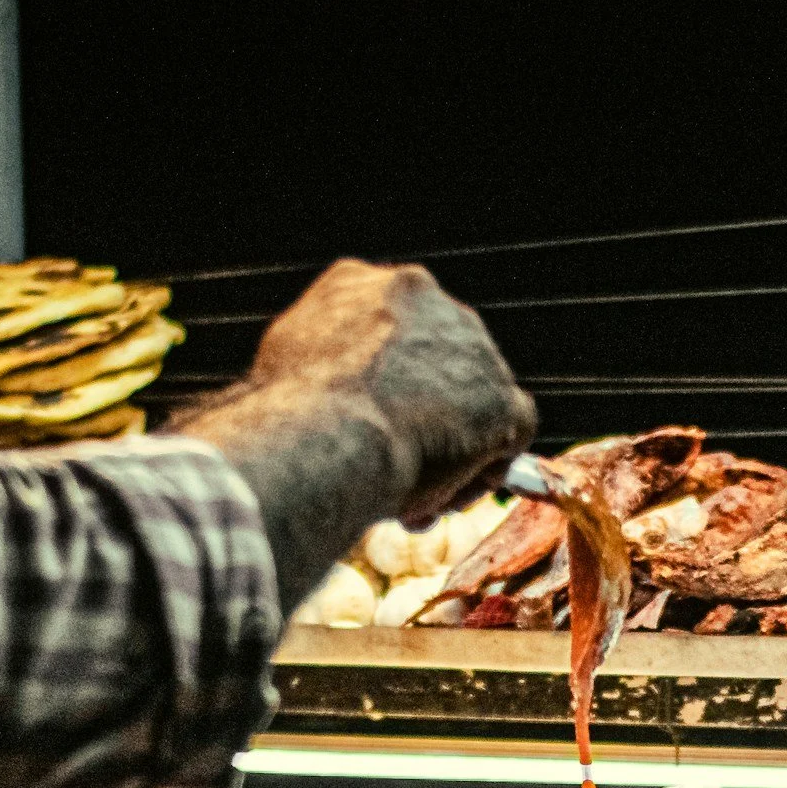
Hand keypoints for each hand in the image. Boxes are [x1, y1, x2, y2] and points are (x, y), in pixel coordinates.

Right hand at [249, 260, 535, 519]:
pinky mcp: (502, 398)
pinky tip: (440, 501)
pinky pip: (505, 436)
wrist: (326, 431)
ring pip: (469, 402)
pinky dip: (481, 471)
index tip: (361, 425)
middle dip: (414, 418)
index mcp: (362, 286)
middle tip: (385, 467)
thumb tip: (306, 397)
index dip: (376, 387)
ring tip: (405, 500)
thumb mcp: (281, 369)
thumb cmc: (285, 414)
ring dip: (446, 451)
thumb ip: (312, 369)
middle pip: (433, 365)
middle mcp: (426, 300)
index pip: (386, 334)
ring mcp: (470, 346)